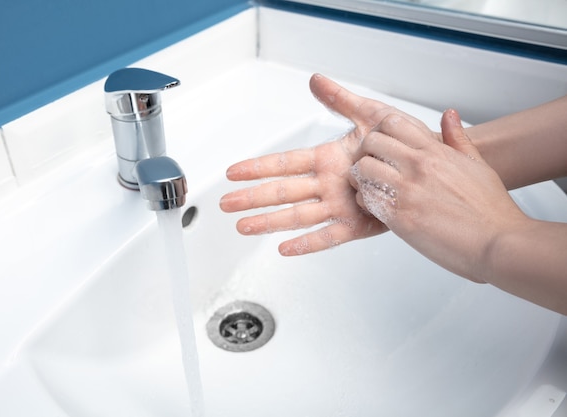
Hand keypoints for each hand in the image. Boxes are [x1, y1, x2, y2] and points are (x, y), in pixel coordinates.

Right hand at [220, 74, 427, 255]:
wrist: (430, 167)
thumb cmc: (402, 142)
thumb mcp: (371, 115)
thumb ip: (340, 100)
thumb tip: (315, 80)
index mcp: (327, 160)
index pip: (285, 163)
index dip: (258, 167)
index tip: (233, 171)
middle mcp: (327, 185)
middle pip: (282, 192)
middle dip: (252, 198)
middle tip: (226, 204)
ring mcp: (339, 206)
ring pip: (297, 215)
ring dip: (269, 221)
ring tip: (244, 227)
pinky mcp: (356, 225)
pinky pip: (328, 236)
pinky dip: (307, 243)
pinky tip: (285, 249)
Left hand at [351, 108, 528, 281]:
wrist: (497, 243)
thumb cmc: (490, 209)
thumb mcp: (478, 164)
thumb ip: (458, 138)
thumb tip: (449, 115)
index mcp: (435, 151)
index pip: (392, 123)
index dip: (382, 133)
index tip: (385, 148)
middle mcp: (418, 166)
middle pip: (371, 142)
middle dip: (367, 153)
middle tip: (374, 168)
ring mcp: (407, 190)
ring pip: (363, 169)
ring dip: (363, 178)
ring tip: (374, 189)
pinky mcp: (399, 217)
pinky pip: (366, 199)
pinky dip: (366, 202)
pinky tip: (378, 208)